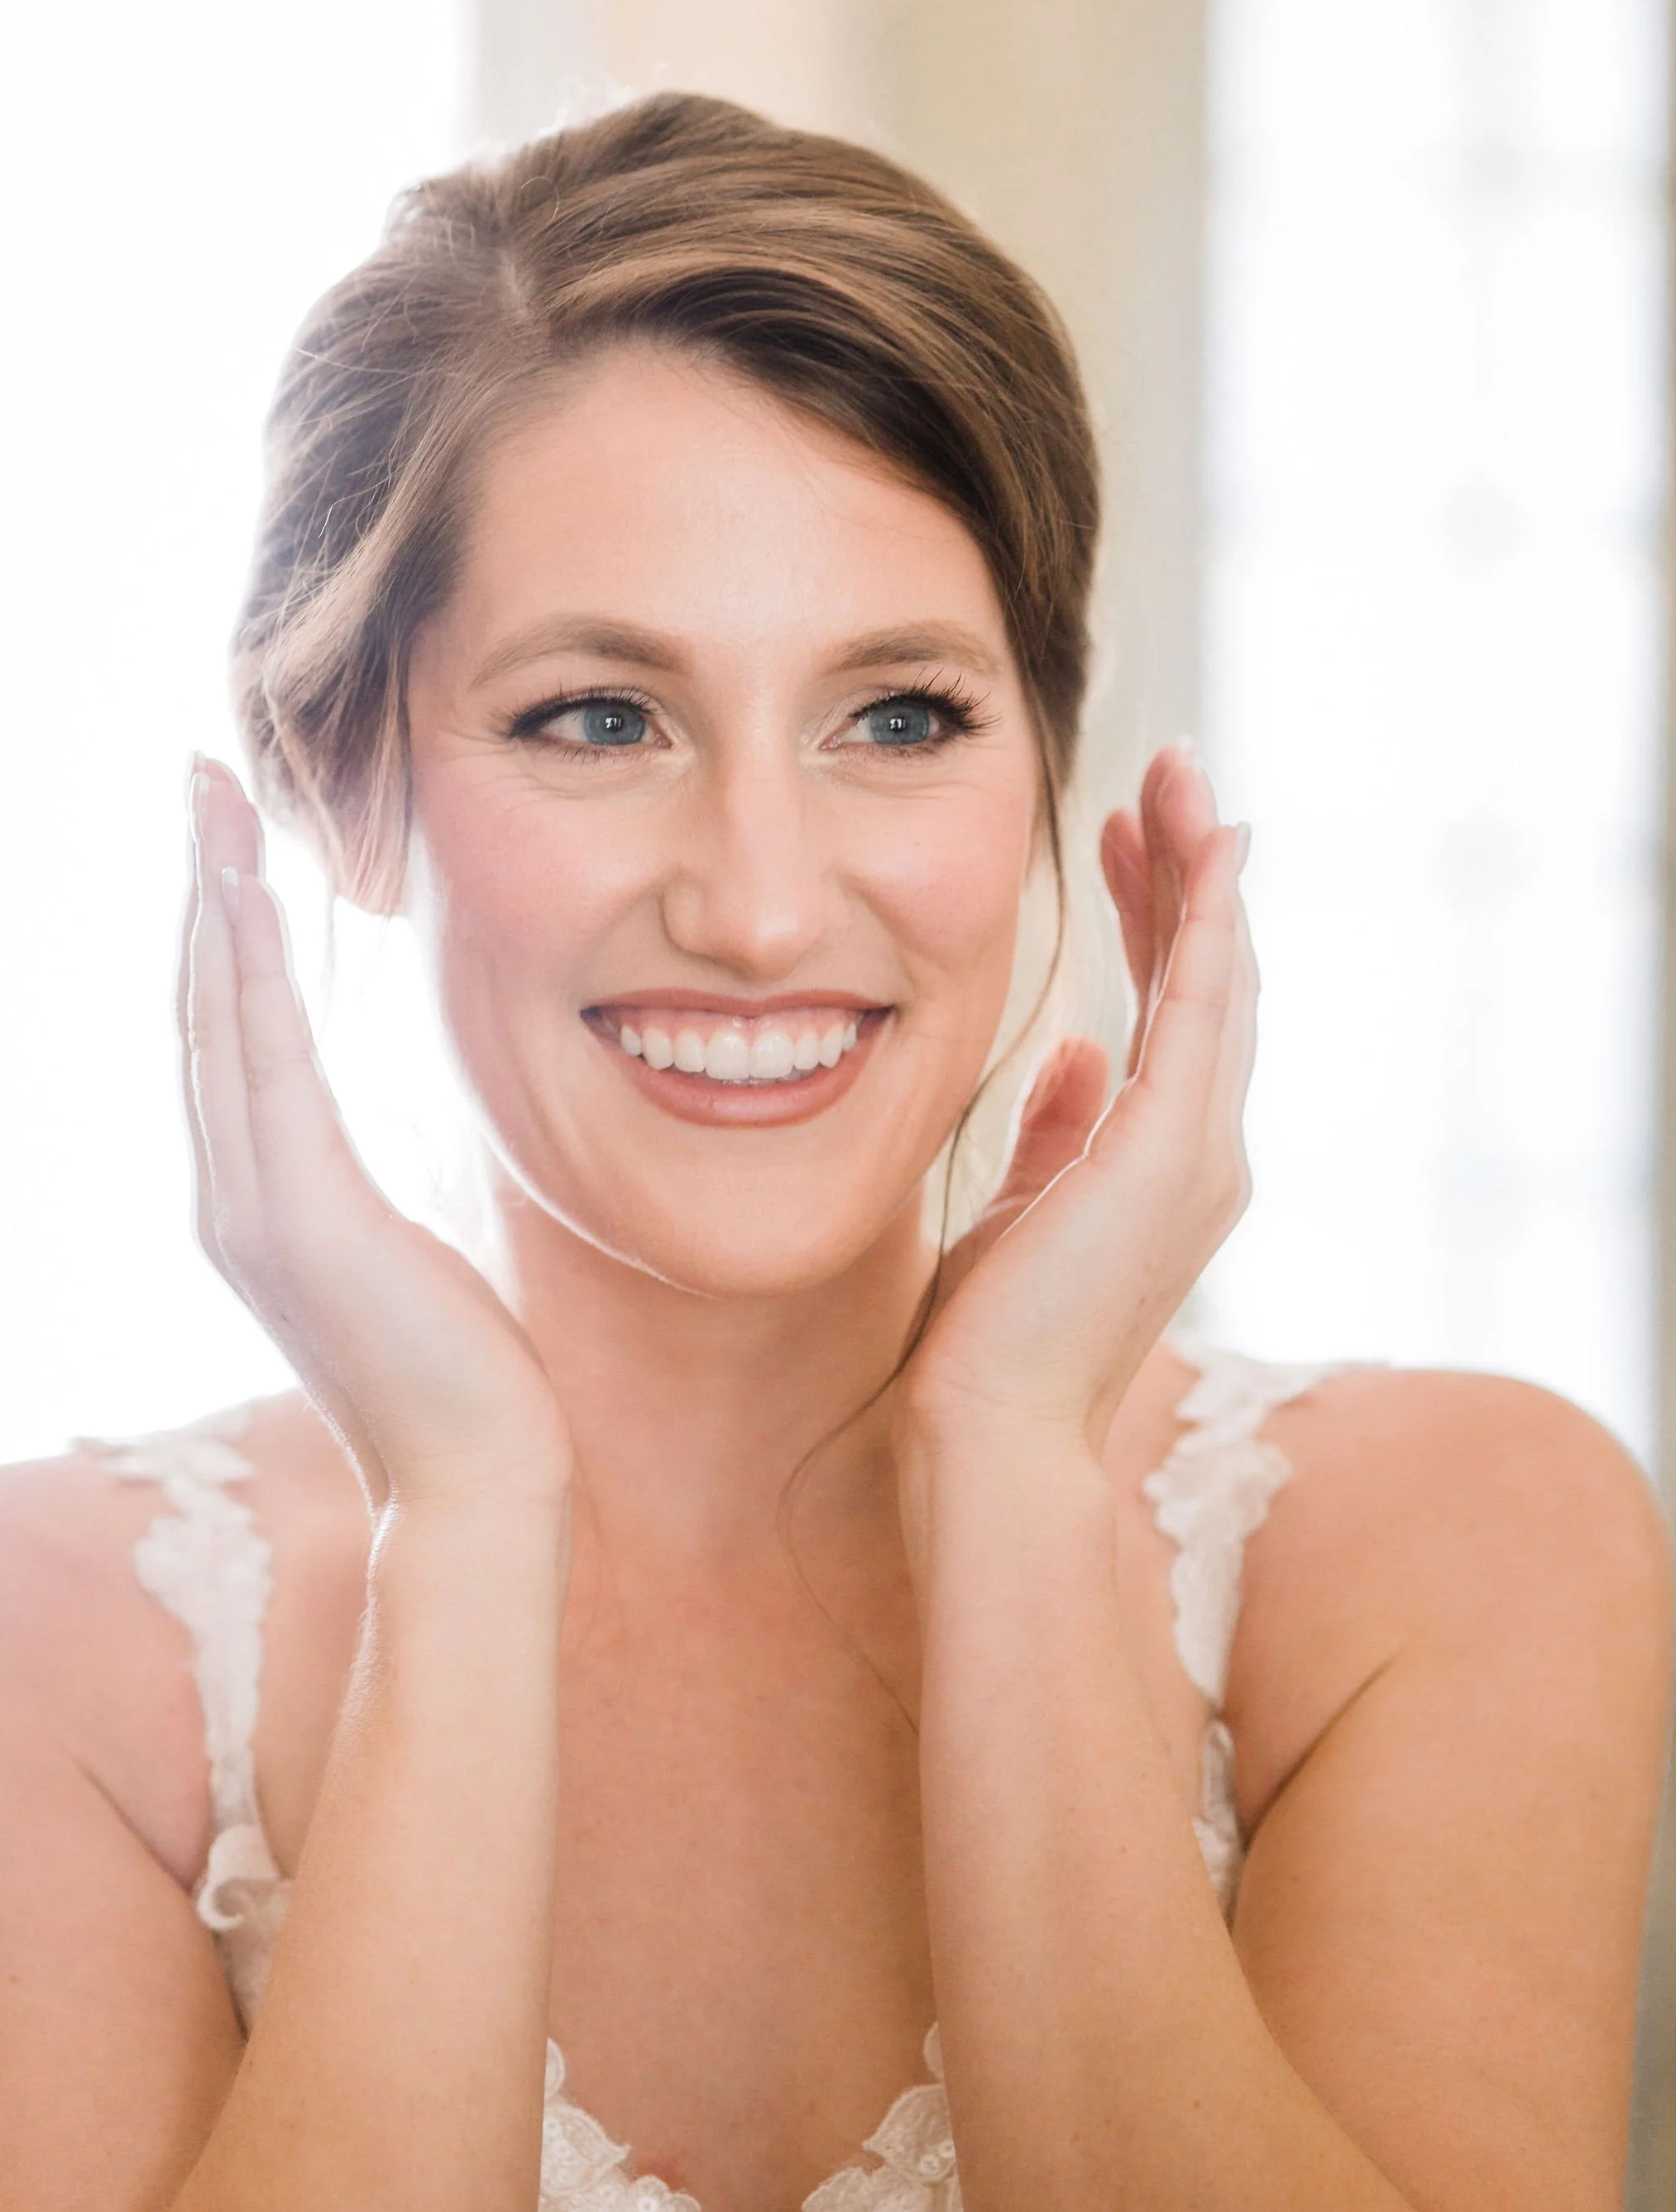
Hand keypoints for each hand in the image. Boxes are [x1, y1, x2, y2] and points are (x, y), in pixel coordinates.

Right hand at [180, 758, 573, 1516]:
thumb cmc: (457, 1372)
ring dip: (211, 904)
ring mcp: (251, 1210)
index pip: (225, 1039)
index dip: (214, 933)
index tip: (221, 840)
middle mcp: (228, 1199)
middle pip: (200, 1010)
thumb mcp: (401, 1253)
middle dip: (197, 889)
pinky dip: (247, 977)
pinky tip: (242, 897)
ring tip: (210, 805)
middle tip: (198, 779)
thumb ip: (357, 1188)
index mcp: (255, 1202)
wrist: (470, 1478)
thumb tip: (363, 1145)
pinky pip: (266, 1069)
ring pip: (218, 1022)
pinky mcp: (299, 1220)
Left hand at [898, 744, 1254, 1468]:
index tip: (1125, 840)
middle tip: (1165, 780)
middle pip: (1210, 981)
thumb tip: (1069, 1052)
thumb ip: (1053, 1129)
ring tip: (1181, 780)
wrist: (991, 1431)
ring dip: (1202, 873)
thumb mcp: (1020, 1209)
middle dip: (1188, 873)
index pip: (1169, 1013)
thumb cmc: (993, 1342)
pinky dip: (1209, 924)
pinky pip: (1204, 1010)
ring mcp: (1200, 1154)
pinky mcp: (1175, 1154)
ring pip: (1220, 978)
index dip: (1155, 917)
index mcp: (1161, 1165)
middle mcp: (1202, 1154)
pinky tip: (1207, 849)